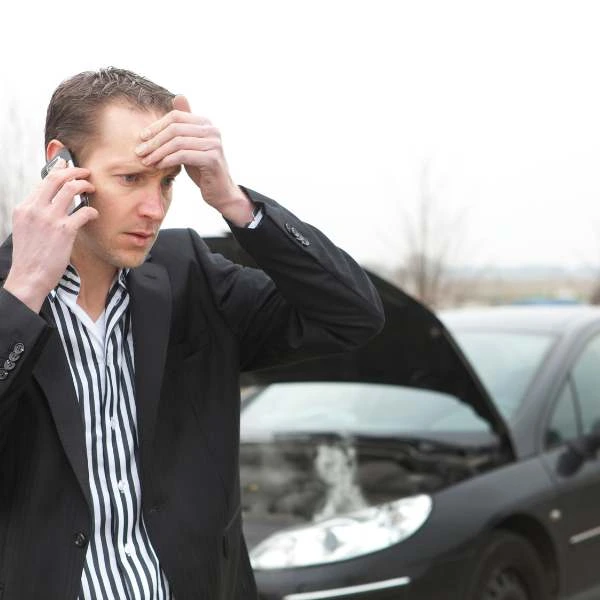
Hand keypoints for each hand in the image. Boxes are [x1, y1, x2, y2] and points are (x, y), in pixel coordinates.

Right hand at [3, 159, 97, 312]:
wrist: (29, 276)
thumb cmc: (30, 256)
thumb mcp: (25, 228)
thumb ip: (36, 213)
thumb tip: (51, 201)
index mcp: (24, 208)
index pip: (43, 181)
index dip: (59, 171)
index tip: (68, 168)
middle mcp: (35, 209)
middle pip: (56, 178)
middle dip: (74, 171)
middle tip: (86, 173)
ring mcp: (50, 219)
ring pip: (71, 189)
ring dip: (85, 185)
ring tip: (92, 188)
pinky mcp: (64, 230)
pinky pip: (84, 212)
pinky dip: (92, 211)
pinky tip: (94, 215)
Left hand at [135, 96, 253, 225]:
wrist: (220, 191)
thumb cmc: (202, 167)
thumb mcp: (190, 143)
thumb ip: (184, 124)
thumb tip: (178, 96)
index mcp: (206, 123)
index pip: (175, 116)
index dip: (156, 126)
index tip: (142, 138)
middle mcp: (212, 130)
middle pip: (175, 128)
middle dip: (154, 140)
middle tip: (140, 151)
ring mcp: (214, 144)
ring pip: (177, 142)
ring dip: (158, 152)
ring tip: (146, 161)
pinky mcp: (212, 159)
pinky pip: (183, 155)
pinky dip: (168, 160)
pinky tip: (159, 166)